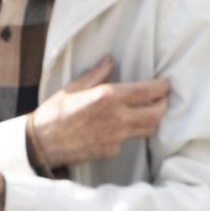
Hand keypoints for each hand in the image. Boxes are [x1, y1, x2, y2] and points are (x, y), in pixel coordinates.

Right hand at [25, 57, 170, 168]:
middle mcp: (117, 118)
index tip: (166, 83)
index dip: (161, 87)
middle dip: (164, 105)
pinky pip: (129, 140)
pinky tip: (123, 125)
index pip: (146, 91)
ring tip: (151, 110)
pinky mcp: (112, 151)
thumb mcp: (74, 87)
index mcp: (107, 98)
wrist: (43, 143)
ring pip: (147, 129)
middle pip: (155, 114)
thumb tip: (110, 59)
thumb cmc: (55, 112)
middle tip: (164, 98)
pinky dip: (130, 131)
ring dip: (153, 119)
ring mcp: (117, 138)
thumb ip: (96, 74)